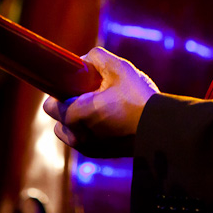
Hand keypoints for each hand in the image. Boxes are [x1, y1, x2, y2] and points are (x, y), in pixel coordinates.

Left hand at [43, 47, 158, 157]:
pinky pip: (84, 138)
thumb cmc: (139, 99)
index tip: (75, 84)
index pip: (50, 105)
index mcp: (76, 115)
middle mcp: (77, 136)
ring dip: (78, 120)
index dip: (61, 91)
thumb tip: (83, 61)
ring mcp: (88, 148)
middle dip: (69, 105)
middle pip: (58, 118)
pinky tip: (110, 118)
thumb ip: (96, 57)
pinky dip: (90, 129)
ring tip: (102, 108)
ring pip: (70, 131)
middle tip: (91, 94)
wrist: (161, 130)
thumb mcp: (119, 68)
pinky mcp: (99, 154)